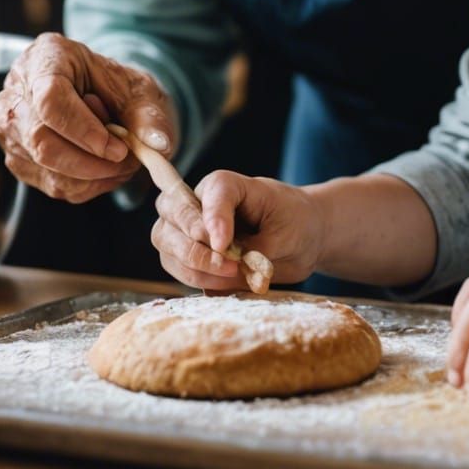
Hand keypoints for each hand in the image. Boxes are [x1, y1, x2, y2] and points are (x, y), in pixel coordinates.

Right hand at [0, 32, 176, 203]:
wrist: (98, 92)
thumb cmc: (112, 84)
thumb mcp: (137, 88)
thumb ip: (148, 114)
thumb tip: (159, 145)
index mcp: (46, 58)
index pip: (50, 99)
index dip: (82, 128)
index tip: (116, 146)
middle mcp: (17, 92)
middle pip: (41, 140)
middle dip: (91, 159)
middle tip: (127, 158)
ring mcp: (10, 128)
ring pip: (46, 167)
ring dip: (92, 175)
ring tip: (120, 160)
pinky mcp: (17, 158)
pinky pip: (50, 184)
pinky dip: (85, 184)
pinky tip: (103, 167)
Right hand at [151, 170, 324, 291]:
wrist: (302, 239)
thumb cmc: (295, 224)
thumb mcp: (286, 233)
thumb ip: (255, 248)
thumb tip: (224, 262)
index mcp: (228, 185)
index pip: (212, 191)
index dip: (214, 218)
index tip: (224, 245)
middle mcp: (201, 202)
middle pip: (171, 212)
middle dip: (192, 245)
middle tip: (227, 265)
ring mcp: (191, 227)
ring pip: (165, 242)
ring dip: (191, 266)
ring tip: (230, 275)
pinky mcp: (191, 254)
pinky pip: (176, 267)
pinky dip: (194, 279)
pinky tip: (223, 283)